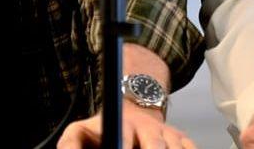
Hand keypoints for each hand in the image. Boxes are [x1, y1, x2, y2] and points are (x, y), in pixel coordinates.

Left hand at [58, 101, 196, 148]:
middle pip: (156, 147)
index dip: (123, 145)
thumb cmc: (103, 129)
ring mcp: (168, 133)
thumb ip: (70, 146)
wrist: (133, 109)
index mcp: (122, 124)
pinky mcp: (183, 139)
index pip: (124, 139)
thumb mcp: (79, 132)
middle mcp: (148, 127)